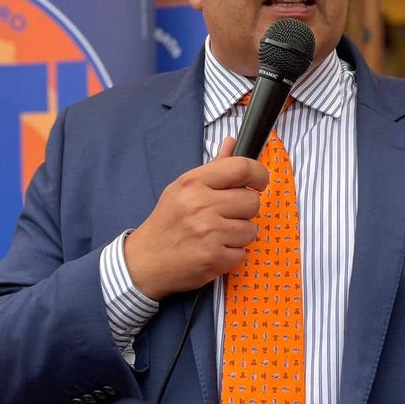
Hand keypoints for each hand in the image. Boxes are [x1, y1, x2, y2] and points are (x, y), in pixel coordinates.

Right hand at [125, 137, 268, 299]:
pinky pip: (242, 253)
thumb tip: (231, 142)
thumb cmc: (167, 223)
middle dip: (245, 210)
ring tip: (218, 236)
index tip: (259, 182)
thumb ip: (213, 168)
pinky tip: (214, 251)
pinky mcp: (213, 258)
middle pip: (252, 201)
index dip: (258, 174)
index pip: (241, 168)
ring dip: (239, 235)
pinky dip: (231, 255)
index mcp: (193, 183)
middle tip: (228, 216)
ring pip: (251, 229)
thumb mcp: (182, 188)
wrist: (145, 261)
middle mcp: (201, 205)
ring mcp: (208, 232)